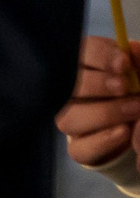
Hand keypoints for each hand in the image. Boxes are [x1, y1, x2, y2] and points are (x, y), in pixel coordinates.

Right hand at [57, 34, 139, 167]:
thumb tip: (133, 49)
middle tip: (124, 86)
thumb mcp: (134, 71)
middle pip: (67, 86)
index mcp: (78, 65)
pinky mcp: (78, 148)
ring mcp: (69, 120)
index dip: (99, 56)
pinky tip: (124, 131)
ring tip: (135, 108)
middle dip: (97, 85)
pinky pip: (80, 148)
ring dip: (104, 113)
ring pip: (70, 118)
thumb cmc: (130, 89)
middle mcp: (65, 92)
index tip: (123, 62)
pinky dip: (103, 140)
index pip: (77, 53)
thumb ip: (135, 60)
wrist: (132, 123)